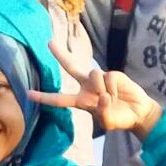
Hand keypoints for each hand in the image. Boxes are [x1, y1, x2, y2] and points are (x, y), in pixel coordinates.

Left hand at [28, 41, 162, 140]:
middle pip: (71, 67)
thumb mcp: (108, 123)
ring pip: (94, 75)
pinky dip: (113, 89)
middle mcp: (87, 87)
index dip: (44, 97)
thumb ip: (103, 114)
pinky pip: (108, 78)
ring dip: (102, 90)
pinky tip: (118, 94)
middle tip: (48, 42)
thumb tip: (103, 96)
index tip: (28, 93)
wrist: (137, 112)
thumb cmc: (119, 119)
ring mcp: (100, 79)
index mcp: (81, 101)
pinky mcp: (112, 74)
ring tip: (110, 100)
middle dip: (60, 55)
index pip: (59, 99)